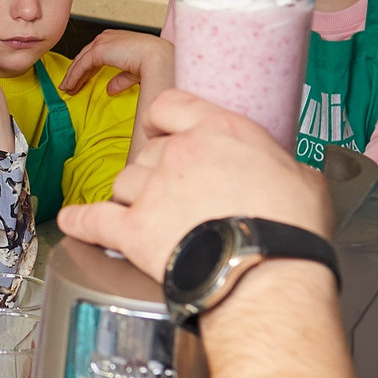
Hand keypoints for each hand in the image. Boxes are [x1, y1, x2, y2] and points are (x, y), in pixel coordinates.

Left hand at [58, 89, 329, 279]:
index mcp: (219, 130)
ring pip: (122, 183)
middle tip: (174, 195)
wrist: (266, 272)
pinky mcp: (132, 230)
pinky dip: (81, 223)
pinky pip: (93, 220)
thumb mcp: (302, 179)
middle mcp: (178, 153)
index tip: (166, 132)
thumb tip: (283, 173)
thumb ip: (277, 165)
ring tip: (150, 218)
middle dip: (155, 171)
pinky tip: (74, 223)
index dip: (164, 120)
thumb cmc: (290, 228)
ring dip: (131, 198)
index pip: (170, 104)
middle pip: (147, 151)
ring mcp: (151, 190)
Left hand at [62, 30, 173, 96]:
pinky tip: (69, 86)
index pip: (95, 53)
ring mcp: (101, 42)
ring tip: (66, 88)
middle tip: (69, 85)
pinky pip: (81, 66)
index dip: (86, 68)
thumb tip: (110, 89)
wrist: (157, 56)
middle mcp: (107, 37)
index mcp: (116, 39)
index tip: (80, 79)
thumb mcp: (133, 72)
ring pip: (80, 61)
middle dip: (76, 72)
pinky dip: (73, 77)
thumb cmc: (153, 62)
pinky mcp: (98, 50)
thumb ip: (120, 79)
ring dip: (72, 76)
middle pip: (85, 56)